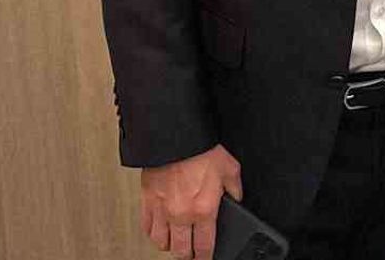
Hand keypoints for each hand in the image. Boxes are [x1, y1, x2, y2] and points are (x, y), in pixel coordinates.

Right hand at [140, 144, 242, 259]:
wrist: (176, 137)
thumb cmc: (201, 150)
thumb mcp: (230, 168)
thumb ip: (235, 188)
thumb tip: (237, 197)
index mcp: (204, 209)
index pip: (204, 246)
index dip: (205, 257)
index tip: (206, 258)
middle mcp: (181, 214)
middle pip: (180, 250)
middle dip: (187, 254)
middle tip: (191, 252)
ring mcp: (162, 209)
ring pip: (161, 242)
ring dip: (169, 244)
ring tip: (175, 241)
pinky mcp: (147, 200)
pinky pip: (146, 227)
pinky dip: (152, 232)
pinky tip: (158, 230)